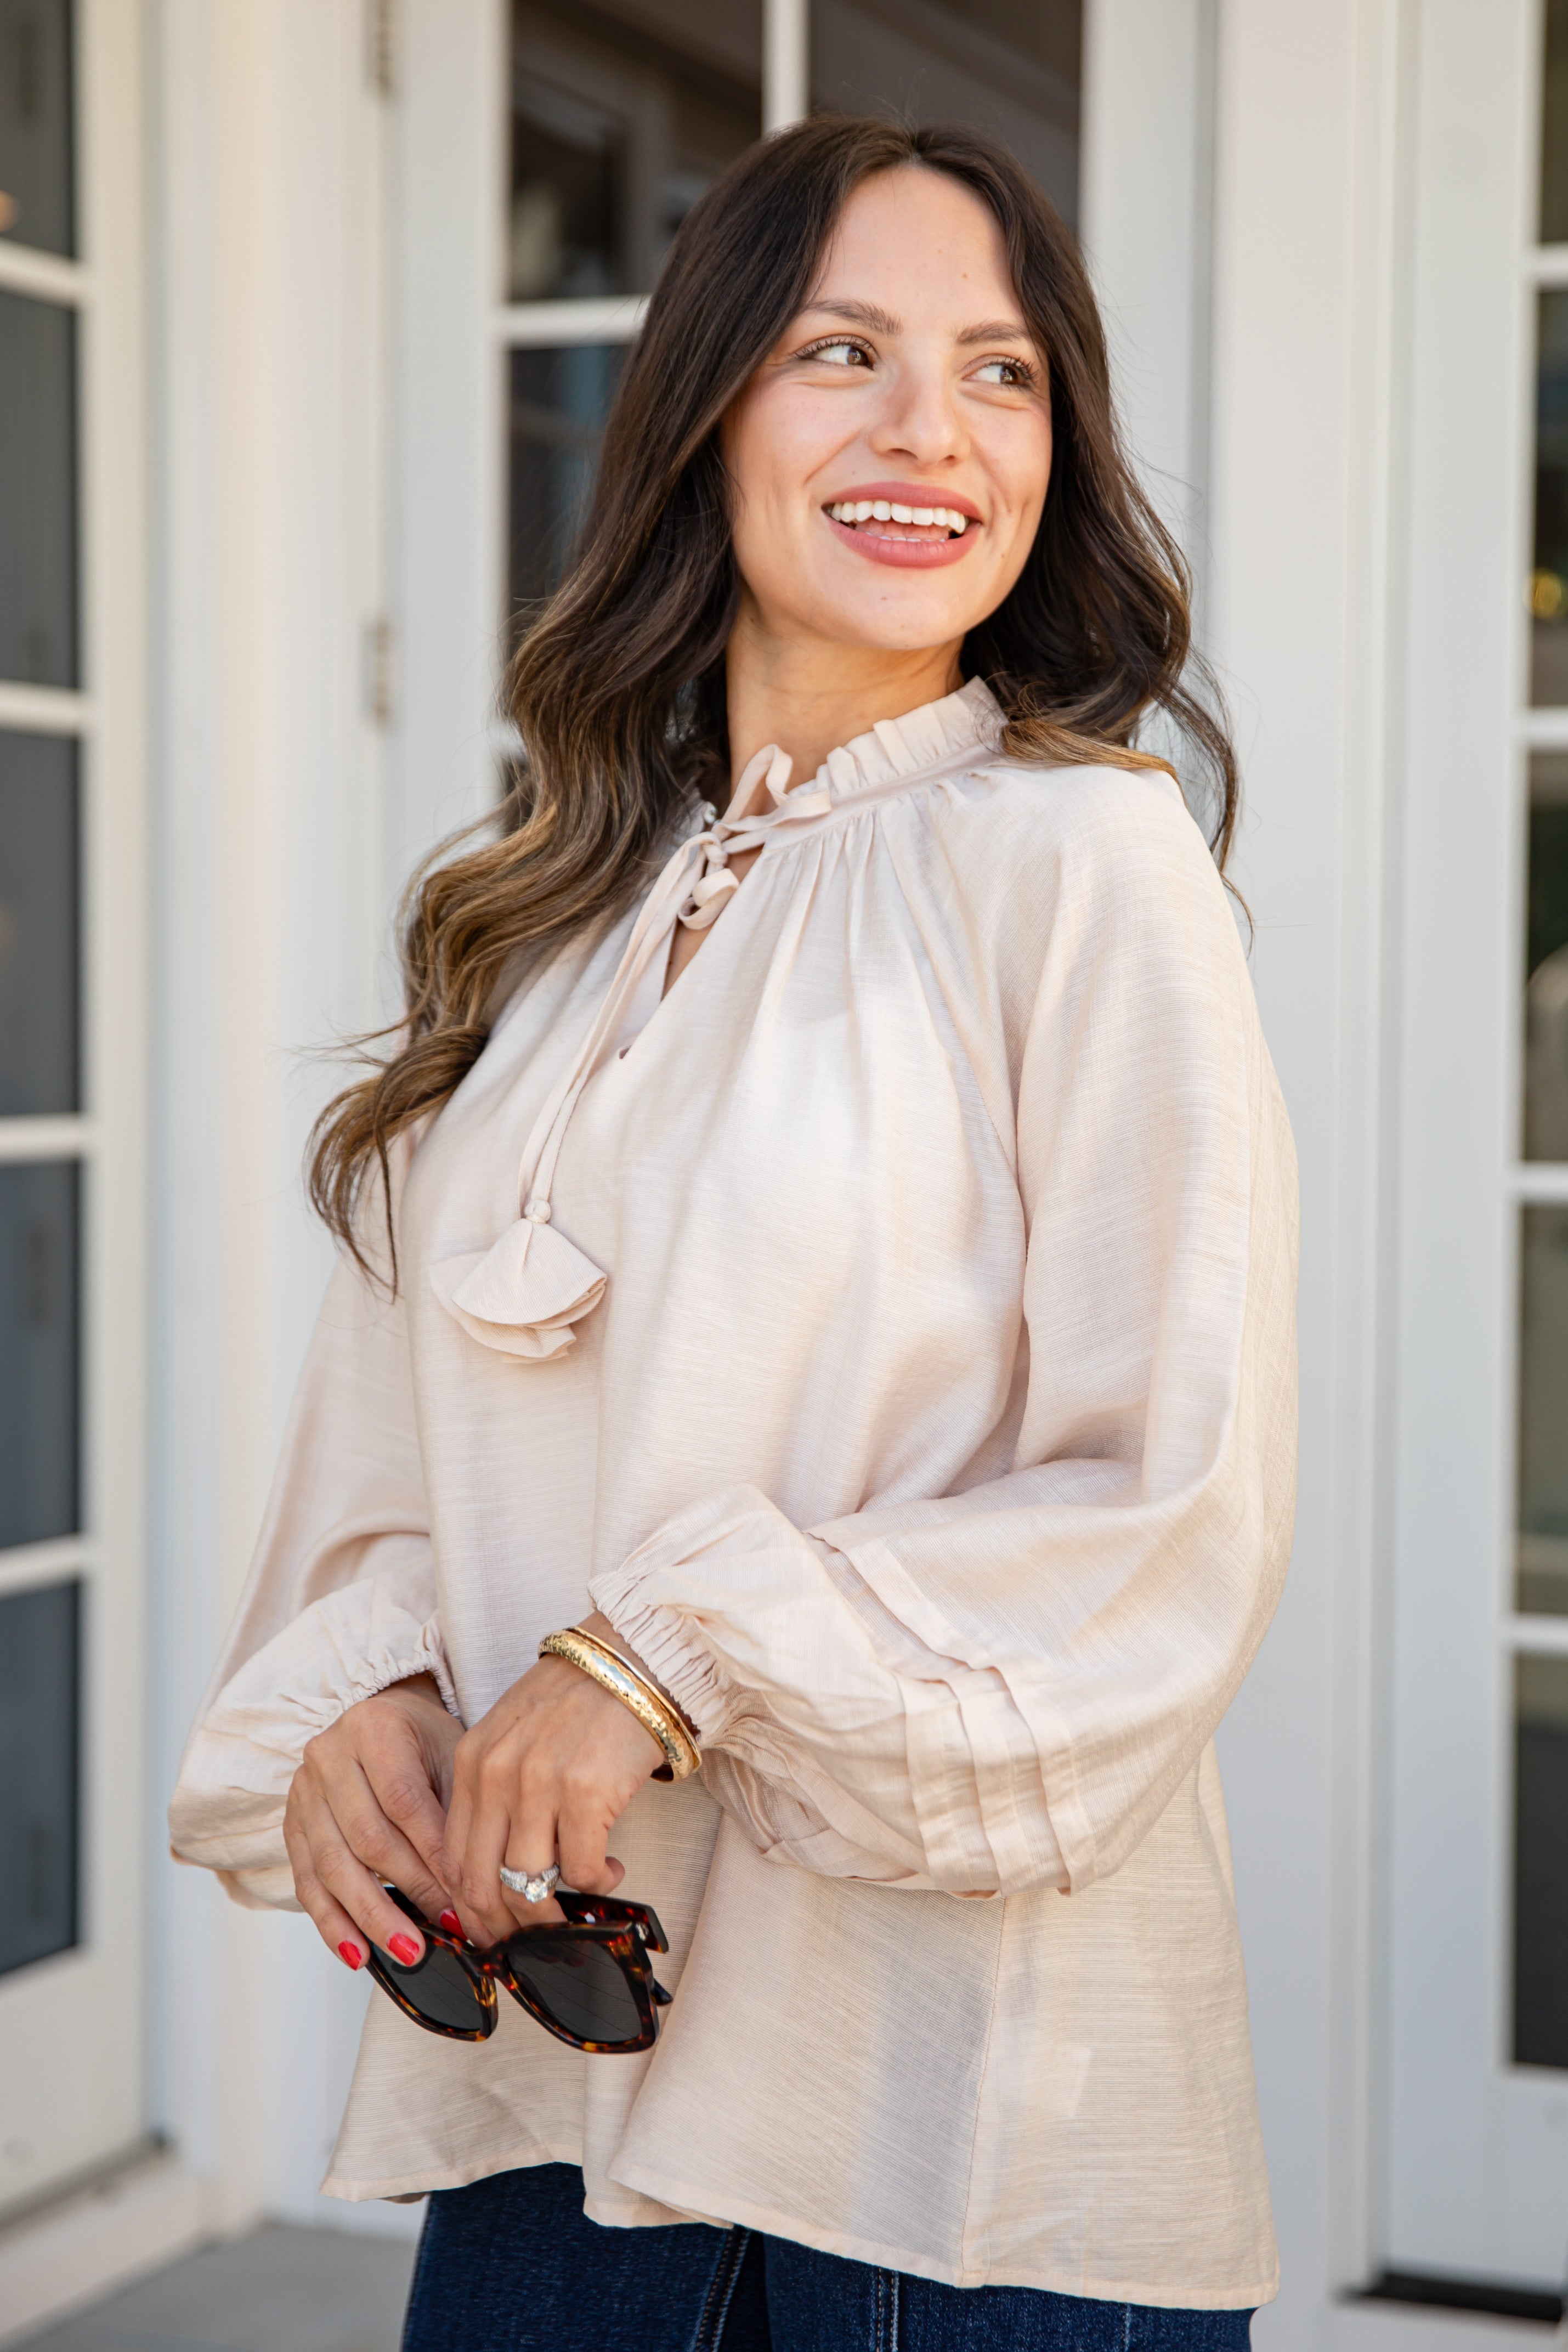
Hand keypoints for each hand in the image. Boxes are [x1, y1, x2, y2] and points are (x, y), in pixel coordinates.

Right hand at [283, 1672, 461, 1971]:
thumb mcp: (450, 1756)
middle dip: (409, 1892)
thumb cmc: (423, 1740)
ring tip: (407, 1951)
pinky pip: (307, 1883)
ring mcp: (303, 1793)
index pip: (404, 1802)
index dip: (433, 1856)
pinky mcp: (291, 1825)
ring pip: (334, 1867)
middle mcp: (329, 1757)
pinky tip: (357, 1953)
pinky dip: (333, 1924)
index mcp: (373, 1729)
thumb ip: (455, 1813)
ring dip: (371, 1917)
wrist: (382, 1718)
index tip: (463, 1897)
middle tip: (444, 1929)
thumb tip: (473, 1889)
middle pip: (367, 1839)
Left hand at [441, 1614, 663, 1946]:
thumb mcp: (514, 1737)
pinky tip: (610, 1870)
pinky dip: (597, 1883)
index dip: (468, 1908)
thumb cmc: (578, 1699)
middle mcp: (496, 1775)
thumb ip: (496, 1793)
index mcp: (472, 1762)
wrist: (631, 1659)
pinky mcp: (585, 1793)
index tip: (489, 1929)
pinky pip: (582, 1870)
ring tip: (574, 1909)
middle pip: (481, 1882)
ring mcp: (538, 1784)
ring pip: (527, 1886)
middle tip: (529, 1942)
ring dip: (551, 1915)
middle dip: (503, 1926)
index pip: (451, 1858)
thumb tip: (497, 1868)